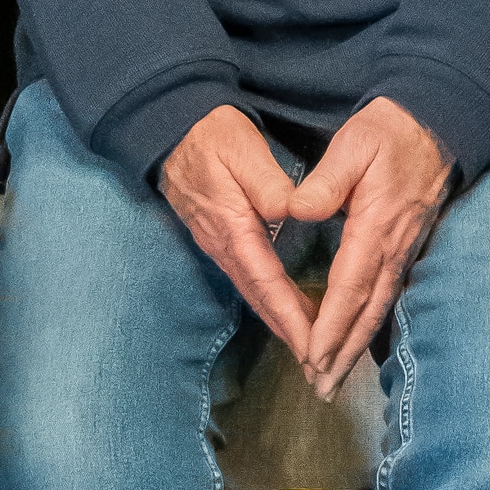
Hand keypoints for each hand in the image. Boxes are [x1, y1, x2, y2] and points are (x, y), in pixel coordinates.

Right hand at [158, 105, 320, 367]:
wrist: (172, 126)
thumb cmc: (212, 134)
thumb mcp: (243, 150)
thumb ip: (269, 183)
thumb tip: (291, 211)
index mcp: (234, 227)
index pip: (267, 282)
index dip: (291, 316)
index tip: (314, 346)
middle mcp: (223, 244)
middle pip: (260, 299)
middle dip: (289, 333)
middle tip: (318, 364)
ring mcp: (217, 243)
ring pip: (252, 293)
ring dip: (279, 321)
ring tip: (306, 347)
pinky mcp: (216, 237)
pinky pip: (246, 279)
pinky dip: (268, 301)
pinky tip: (283, 308)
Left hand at [275, 96, 453, 397]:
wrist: (437, 122)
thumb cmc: (390, 132)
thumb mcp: (353, 144)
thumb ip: (325, 181)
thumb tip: (296, 210)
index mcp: (375, 227)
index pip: (349, 287)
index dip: (330, 326)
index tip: (312, 357)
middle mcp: (393, 247)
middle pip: (366, 312)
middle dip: (342, 353)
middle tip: (321, 389)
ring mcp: (404, 250)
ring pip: (379, 309)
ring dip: (356, 347)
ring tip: (335, 379)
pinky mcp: (407, 247)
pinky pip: (388, 296)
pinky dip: (370, 325)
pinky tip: (358, 342)